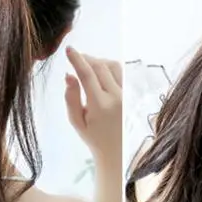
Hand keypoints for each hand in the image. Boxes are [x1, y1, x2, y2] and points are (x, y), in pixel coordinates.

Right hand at [64, 47, 121, 169]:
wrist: (116, 152)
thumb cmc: (93, 138)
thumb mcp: (76, 122)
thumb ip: (71, 98)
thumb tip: (69, 75)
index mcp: (100, 105)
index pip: (87, 74)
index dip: (77, 59)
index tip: (69, 49)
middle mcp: (116, 97)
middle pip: (100, 66)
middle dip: (87, 58)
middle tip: (77, 58)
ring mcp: (126, 95)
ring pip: (114, 66)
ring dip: (100, 61)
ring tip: (88, 66)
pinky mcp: (132, 95)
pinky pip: (122, 74)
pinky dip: (110, 68)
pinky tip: (101, 74)